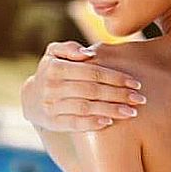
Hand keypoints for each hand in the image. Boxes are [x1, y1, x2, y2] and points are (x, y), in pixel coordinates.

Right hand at [21, 41, 145, 132]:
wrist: (31, 98)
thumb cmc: (51, 71)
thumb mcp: (54, 53)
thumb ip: (69, 48)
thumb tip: (88, 54)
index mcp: (55, 68)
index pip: (91, 72)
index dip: (114, 77)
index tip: (134, 83)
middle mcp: (52, 87)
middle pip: (91, 91)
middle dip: (118, 94)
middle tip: (139, 99)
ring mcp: (52, 106)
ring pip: (86, 108)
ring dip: (110, 110)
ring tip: (131, 112)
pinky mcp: (53, 122)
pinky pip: (74, 124)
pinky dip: (92, 123)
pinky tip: (109, 122)